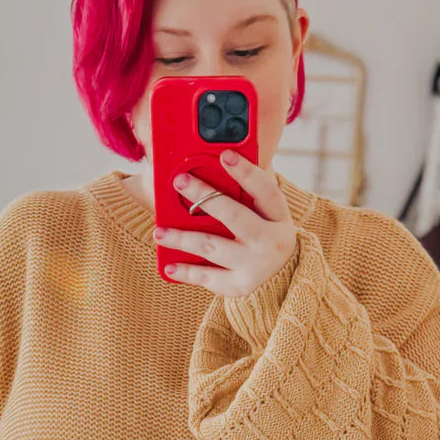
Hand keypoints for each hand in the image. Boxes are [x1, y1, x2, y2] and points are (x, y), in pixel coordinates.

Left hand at [153, 150, 297, 297]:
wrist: (280, 273)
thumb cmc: (261, 229)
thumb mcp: (261, 209)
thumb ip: (243, 189)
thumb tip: (209, 162)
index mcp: (278, 215)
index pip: (264, 189)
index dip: (246, 172)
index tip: (225, 154)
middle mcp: (271, 241)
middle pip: (234, 216)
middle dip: (204, 197)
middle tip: (180, 181)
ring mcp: (255, 265)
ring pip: (213, 246)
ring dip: (183, 238)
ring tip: (159, 232)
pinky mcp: (239, 285)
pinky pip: (208, 277)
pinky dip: (187, 272)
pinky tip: (169, 265)